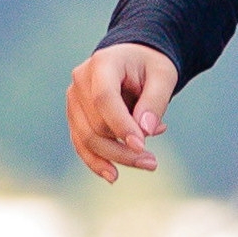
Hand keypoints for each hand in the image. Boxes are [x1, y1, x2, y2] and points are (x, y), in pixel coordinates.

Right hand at [66, 41, 178, 181]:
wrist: (134, 60)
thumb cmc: (150, 66)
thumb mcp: (163, 76)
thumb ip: (155, 101)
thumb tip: (144, 132)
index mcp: (102, 63)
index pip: (104, 98)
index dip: (121, 125)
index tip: (142, 146)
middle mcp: (80, 80)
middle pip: (96, 124)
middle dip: (124, 148)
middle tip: (153, 162)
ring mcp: (74, 99)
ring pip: (87, 138)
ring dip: (115, 157)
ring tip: (146, 165)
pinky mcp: (75, 116)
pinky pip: (81, 144)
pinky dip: (96, 161)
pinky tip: (113, 176)